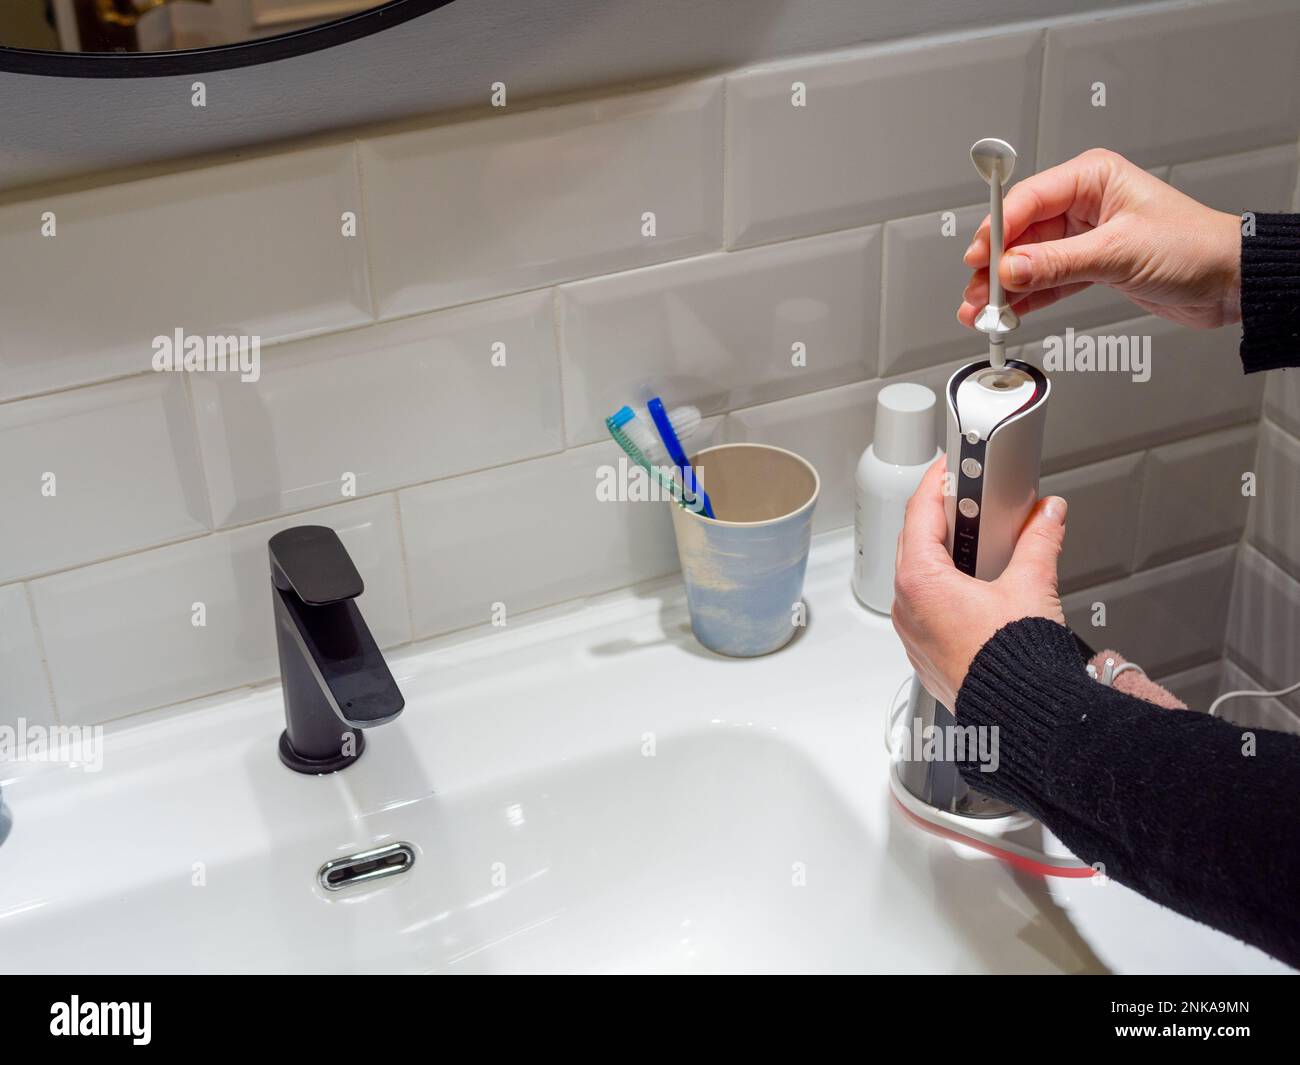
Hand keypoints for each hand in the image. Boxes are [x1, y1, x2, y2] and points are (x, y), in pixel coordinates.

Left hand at [891, 458, 1067, 708]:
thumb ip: (1039, 541)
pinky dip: (943, 587)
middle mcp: (906, 605)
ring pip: (917, 576)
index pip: (918, 512)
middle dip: (940, 517)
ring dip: (942, 554)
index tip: (948, 468)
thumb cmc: (1013, 663)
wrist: (1018, 717)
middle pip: (914, 542)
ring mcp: (911, 631)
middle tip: (967, 500)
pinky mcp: (924, 651)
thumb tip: (1048, 515)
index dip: (935, 483)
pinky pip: (924, 606)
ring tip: (976, 542)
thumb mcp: (1030, 587)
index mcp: (920, 580)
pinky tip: (974, 587)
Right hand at [959, 148, 1241, 330]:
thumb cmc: (1194, 247)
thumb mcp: (1119, 252)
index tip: (979, 258)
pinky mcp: (1090, 266)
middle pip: (1022, 233)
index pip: (1029, 199)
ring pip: (1030, 261)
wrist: (1228, 281)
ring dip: (1006, 287)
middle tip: (978, 292)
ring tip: (984, 309)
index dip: (999, 230)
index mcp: (1093, 178)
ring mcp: (1085, 237)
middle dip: (996, 266)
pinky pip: (1047, 281)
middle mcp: (1085, 204)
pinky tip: (1009, 311)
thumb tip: (1011, 270)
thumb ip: (1058, 264)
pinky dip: (1027, 298)